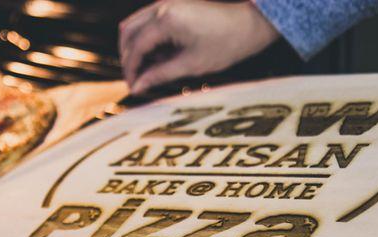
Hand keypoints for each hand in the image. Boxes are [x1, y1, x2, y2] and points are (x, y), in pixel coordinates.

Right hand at [119, 0, 279, 93]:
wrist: (249, 26)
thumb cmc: (225, 45)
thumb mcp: (190, 65)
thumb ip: (159, 75)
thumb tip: (137, 87)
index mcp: (166, 20)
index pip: (136, 47)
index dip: (131, 69)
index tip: (132, 87)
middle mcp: (161, 7)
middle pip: (128, 33)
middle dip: (128, 58)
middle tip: (135, 80)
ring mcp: (166, 4)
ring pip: (134, 26)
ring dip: (135, 48)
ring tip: (145, 71)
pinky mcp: (172, 6)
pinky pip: (147, 23)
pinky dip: (146, 40)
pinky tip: (157, 58)